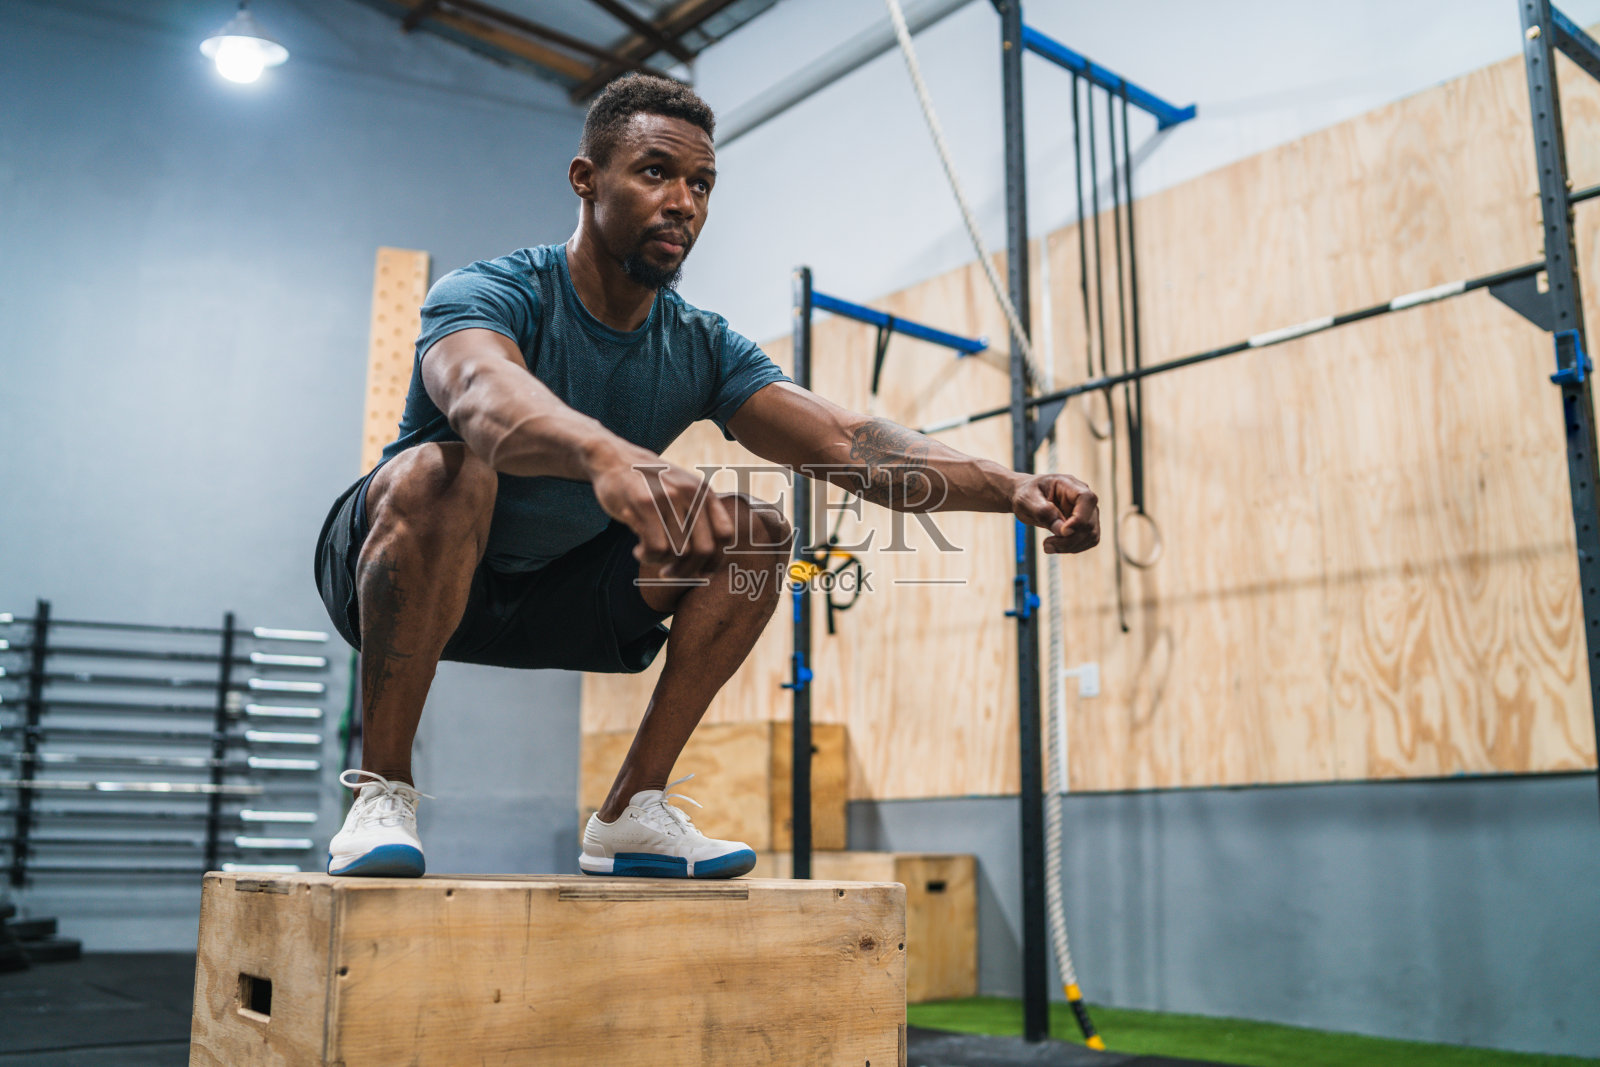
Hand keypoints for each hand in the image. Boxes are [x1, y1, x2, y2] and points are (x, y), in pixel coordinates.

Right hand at [589, 445, 734, 578]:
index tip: (699, 571)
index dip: (715, 560)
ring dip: (662, 563)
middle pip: (704, 550)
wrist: (615, 459)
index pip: (725, 535)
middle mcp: (691, 493)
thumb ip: (698, 519)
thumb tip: (708, 567)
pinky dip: (648, 557)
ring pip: (679, 552)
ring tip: (648, 555)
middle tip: (669, 572)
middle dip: (687, 570)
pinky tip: (638, 551)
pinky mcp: (645, 503)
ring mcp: (669, 497)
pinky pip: (656, 548)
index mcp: (704, 493)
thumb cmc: (650, 485)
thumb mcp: (683, 492)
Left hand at [1012, 473, 1099, 553]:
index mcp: (1070, 485)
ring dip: (1070, 547)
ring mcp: (1088, 512)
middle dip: (1068, 539)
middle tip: (1046, 544)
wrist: (1028, 498)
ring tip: (1048, 546)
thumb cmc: (1026, 494)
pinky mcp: (1085, 525)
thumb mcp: (1026, 500)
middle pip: (1089, 523)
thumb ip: (1043, 512)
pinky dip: (1072, 548)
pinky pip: (1088, 541)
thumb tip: (1063, 531)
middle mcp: (1084, 498)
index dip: (1079, 518)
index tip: (1062, 531)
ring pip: (1091, 535)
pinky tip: (1055, 547)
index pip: (1087, 499)